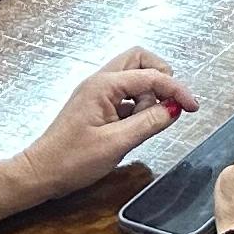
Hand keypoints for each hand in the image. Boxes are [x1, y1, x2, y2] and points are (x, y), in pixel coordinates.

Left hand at [6, 47, 196, 202]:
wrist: (41, 174)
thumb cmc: (71, 161)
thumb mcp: (117, 144)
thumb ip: (149, 123)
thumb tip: (174, 109)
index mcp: (103, 86)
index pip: (151, 76)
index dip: (176, 90)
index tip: (193, 107)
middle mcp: (100, 82)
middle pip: (140, 59)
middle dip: (161, 76)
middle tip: (171, 102)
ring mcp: (97, 92)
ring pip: (133, 75)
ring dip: (149, 91)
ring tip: (150, 119)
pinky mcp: (96, 105)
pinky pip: (125, 93)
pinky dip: (138, 103)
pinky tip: (138, 125)